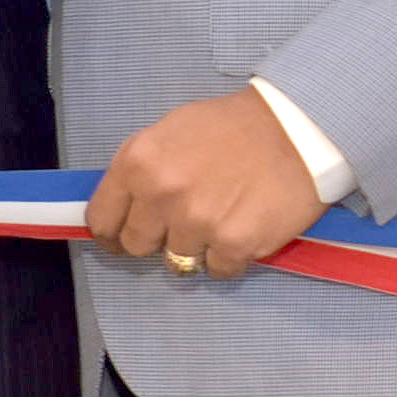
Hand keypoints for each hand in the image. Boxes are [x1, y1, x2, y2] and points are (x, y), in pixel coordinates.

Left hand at [85, 87, 326, 281]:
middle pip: (136, 245)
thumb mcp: (166, 133)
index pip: (101, 220)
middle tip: (178, 227)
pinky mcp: (236, 244)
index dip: (110, 234)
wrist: (295, 128)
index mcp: (137, 163)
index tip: (119, 239)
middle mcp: (161, 195)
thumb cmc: (229, 126)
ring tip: (218, 221)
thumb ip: (140, 170)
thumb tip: (122, 205)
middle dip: (153, 240)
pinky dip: (228, 258)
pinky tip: (241, 232)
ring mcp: (198, 222)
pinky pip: (218, 270)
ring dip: (195, 248)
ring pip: (177, 261)